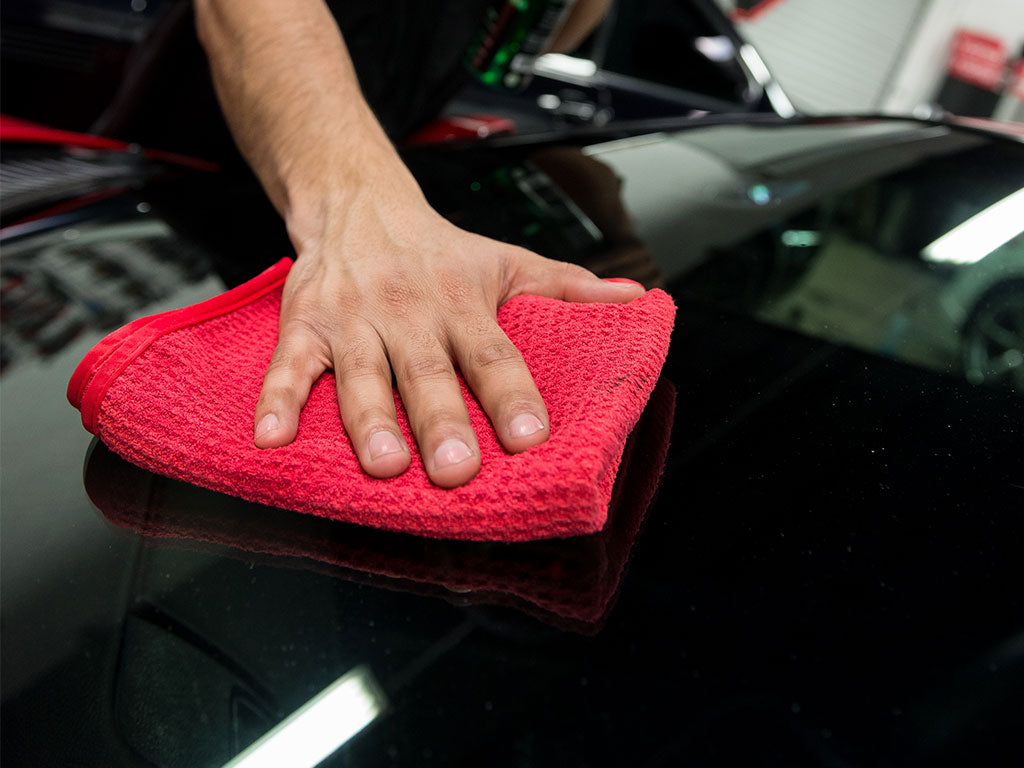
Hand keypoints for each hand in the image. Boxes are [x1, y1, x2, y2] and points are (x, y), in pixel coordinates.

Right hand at [252, 189, 643, 487]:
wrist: (359, 205)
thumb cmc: (441, 251)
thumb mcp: (507, 260)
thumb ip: (567, 287)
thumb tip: (636, 297)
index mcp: (463, 301)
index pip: (495, 353)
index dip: (512, 396)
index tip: (530, 438)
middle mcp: (409, 310)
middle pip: (429, 371)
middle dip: (442, 421)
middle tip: (457, 470)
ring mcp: (353, 319)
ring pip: (362, 374)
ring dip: (369, 420)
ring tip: (384, 465)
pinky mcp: (303, 325)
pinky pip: (288, 366)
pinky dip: (277, 401)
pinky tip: (272, 439)